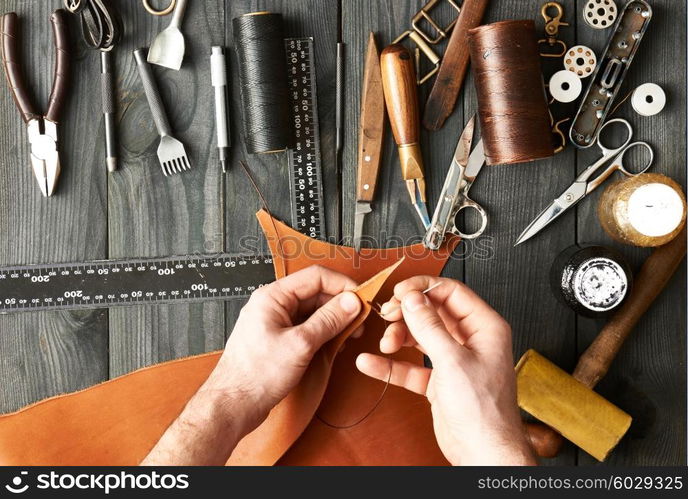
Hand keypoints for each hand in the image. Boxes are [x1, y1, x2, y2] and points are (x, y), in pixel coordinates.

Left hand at [206, 265, 362, 432]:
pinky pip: (306, 327)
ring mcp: (275, 322)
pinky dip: (323, 333)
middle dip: (340, 305)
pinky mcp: (279, 339)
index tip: (361, 297)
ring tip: (350, 334)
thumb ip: (328, 320)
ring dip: (334, 320)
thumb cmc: (255, 376)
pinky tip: (335, 344)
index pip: (316, 277)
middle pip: (315, 293)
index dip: (342, 285)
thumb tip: (350, 302)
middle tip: (360, 320)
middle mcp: (272, 305)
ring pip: (312, 311)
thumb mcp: (300, 345)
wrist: (234, 404)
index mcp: (272, 297)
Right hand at [355, 276, 534, 465]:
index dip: (423, 288)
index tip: (400, 292)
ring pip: (419, 337)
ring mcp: (453, 361)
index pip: (451, 292)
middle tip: (389, 315)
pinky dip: (391, 365)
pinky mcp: (439, 382)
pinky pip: (410, 366)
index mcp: (484, 327)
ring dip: (398, 337)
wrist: (483, 453)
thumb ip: (429, 326)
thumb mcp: (452, 360)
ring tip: (385, 344)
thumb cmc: (484, 411)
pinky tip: (372, 362)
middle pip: (432, 312)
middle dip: (407, 314)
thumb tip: (413, 298)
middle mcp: (470, 340)